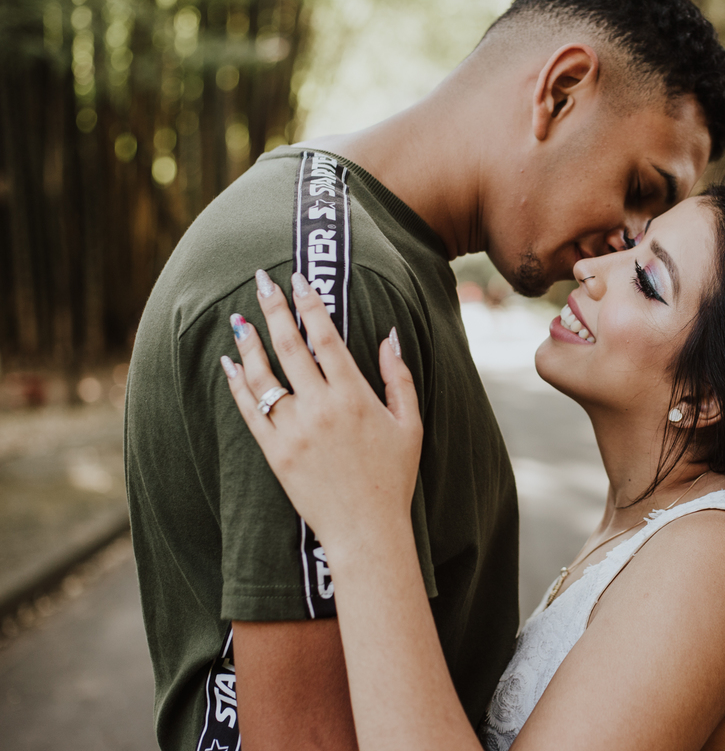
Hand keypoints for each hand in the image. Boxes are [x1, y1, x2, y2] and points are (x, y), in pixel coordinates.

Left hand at [222, 269, 422, 555]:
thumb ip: (397, 377)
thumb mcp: (410, 424)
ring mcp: (293, 431)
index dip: (311, 305)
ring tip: (238, 317)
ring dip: (248, 342)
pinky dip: (237, 385)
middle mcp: (320, 408)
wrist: (366, 529)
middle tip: (261, 281)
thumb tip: (389, 336)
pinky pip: (250, 411)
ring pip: (263, 376)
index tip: (299, 280)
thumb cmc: (393, 477)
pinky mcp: (275, 453)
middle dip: (274, 309)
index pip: (326, 338)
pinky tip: (228, 364)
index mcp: (354, 397)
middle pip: (289, 347)